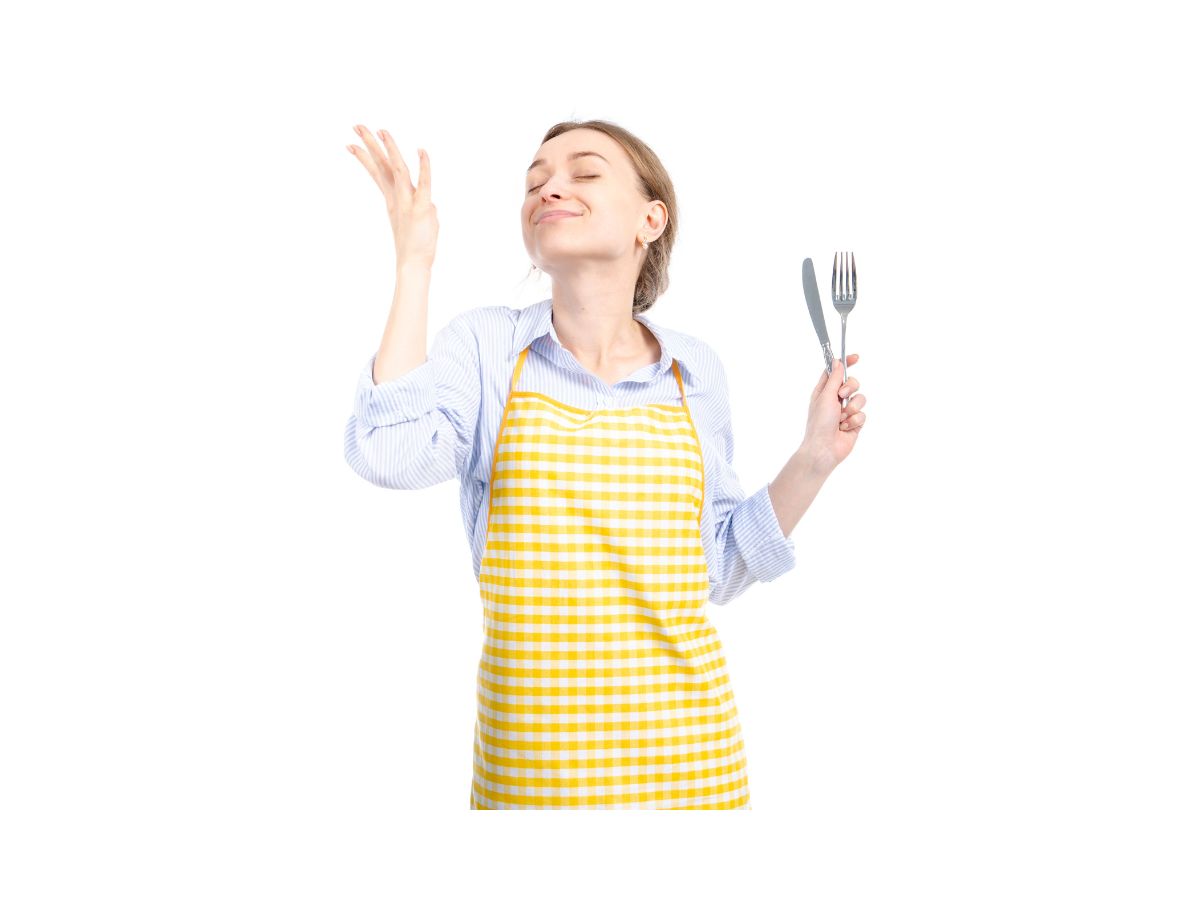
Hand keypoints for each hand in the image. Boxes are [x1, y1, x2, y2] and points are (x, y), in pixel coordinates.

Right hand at [347, 124, 438, 268]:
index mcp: (393, 200)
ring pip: (397, 169)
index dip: (366, 157)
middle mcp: (397, 197)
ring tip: (381, 131)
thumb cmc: (415, 245)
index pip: (378, 173)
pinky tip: (421, 151)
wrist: (413, 264)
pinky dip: (424, 167)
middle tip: (356, 126)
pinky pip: (424, 184)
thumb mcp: (417, 221)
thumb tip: (428, 202)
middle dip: (370, 145)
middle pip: (382, 166)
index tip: (351, 144)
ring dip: (390, 149)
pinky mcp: (421, 208)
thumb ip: (420, 206)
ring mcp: (408, 202)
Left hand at [801, 354, 865, 472]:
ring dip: (851, 409)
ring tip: (841, 419)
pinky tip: (845, 429)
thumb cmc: (819, 424)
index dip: (846, 363)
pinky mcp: (855, 423)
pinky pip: (862, 414)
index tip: (856, 357)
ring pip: (860, 399)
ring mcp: (846, 411)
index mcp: (824, 391)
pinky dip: (854, 421)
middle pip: (852, 383)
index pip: (836, 372)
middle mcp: (835, 400)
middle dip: (850, 389)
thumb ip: (834, 379)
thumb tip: (837, 361)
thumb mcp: (825, 397)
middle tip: (841, 396)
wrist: (824, 449)